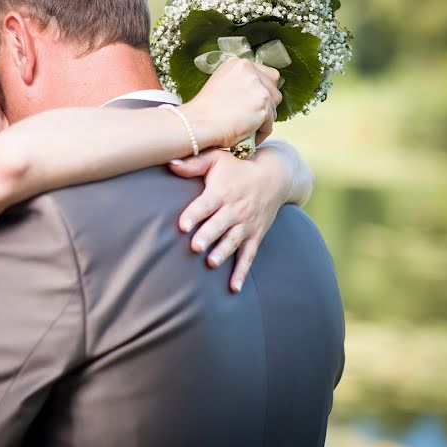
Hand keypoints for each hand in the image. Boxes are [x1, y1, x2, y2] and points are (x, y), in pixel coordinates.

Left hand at [169, 148, 287, 291]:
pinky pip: (248, 255)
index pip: (205, 204)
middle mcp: (234, 210)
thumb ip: (193, 163)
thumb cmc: (238, 167)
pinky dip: (242, 272)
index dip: (194, 214)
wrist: (277, 175)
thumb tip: (170, 162)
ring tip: (211, 263)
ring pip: (233, 241)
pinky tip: (233, 287)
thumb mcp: (217, 158)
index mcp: (221, 192)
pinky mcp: (255, 235)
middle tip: (195, 247)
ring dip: (222, 252)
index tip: (182, 224)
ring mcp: (245, 225)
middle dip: (208, 236)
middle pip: (219, 224)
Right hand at [180, 57, 281, 148]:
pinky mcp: (263, 104)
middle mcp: (250, 70)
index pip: (266, 74)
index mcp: (238, 64)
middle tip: (251, 117)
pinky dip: (260, 133)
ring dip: (263, 120)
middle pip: (273, 89)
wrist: (198, 123)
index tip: (253, 103)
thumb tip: (254, 94)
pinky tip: (247, 136)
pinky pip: (270, 124)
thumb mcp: (221, 84)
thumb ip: (239, 82)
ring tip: (247, 129)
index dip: (261, 91)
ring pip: (274, 107)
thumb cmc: (204, 111)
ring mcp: (258, 86)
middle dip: (266, 104)